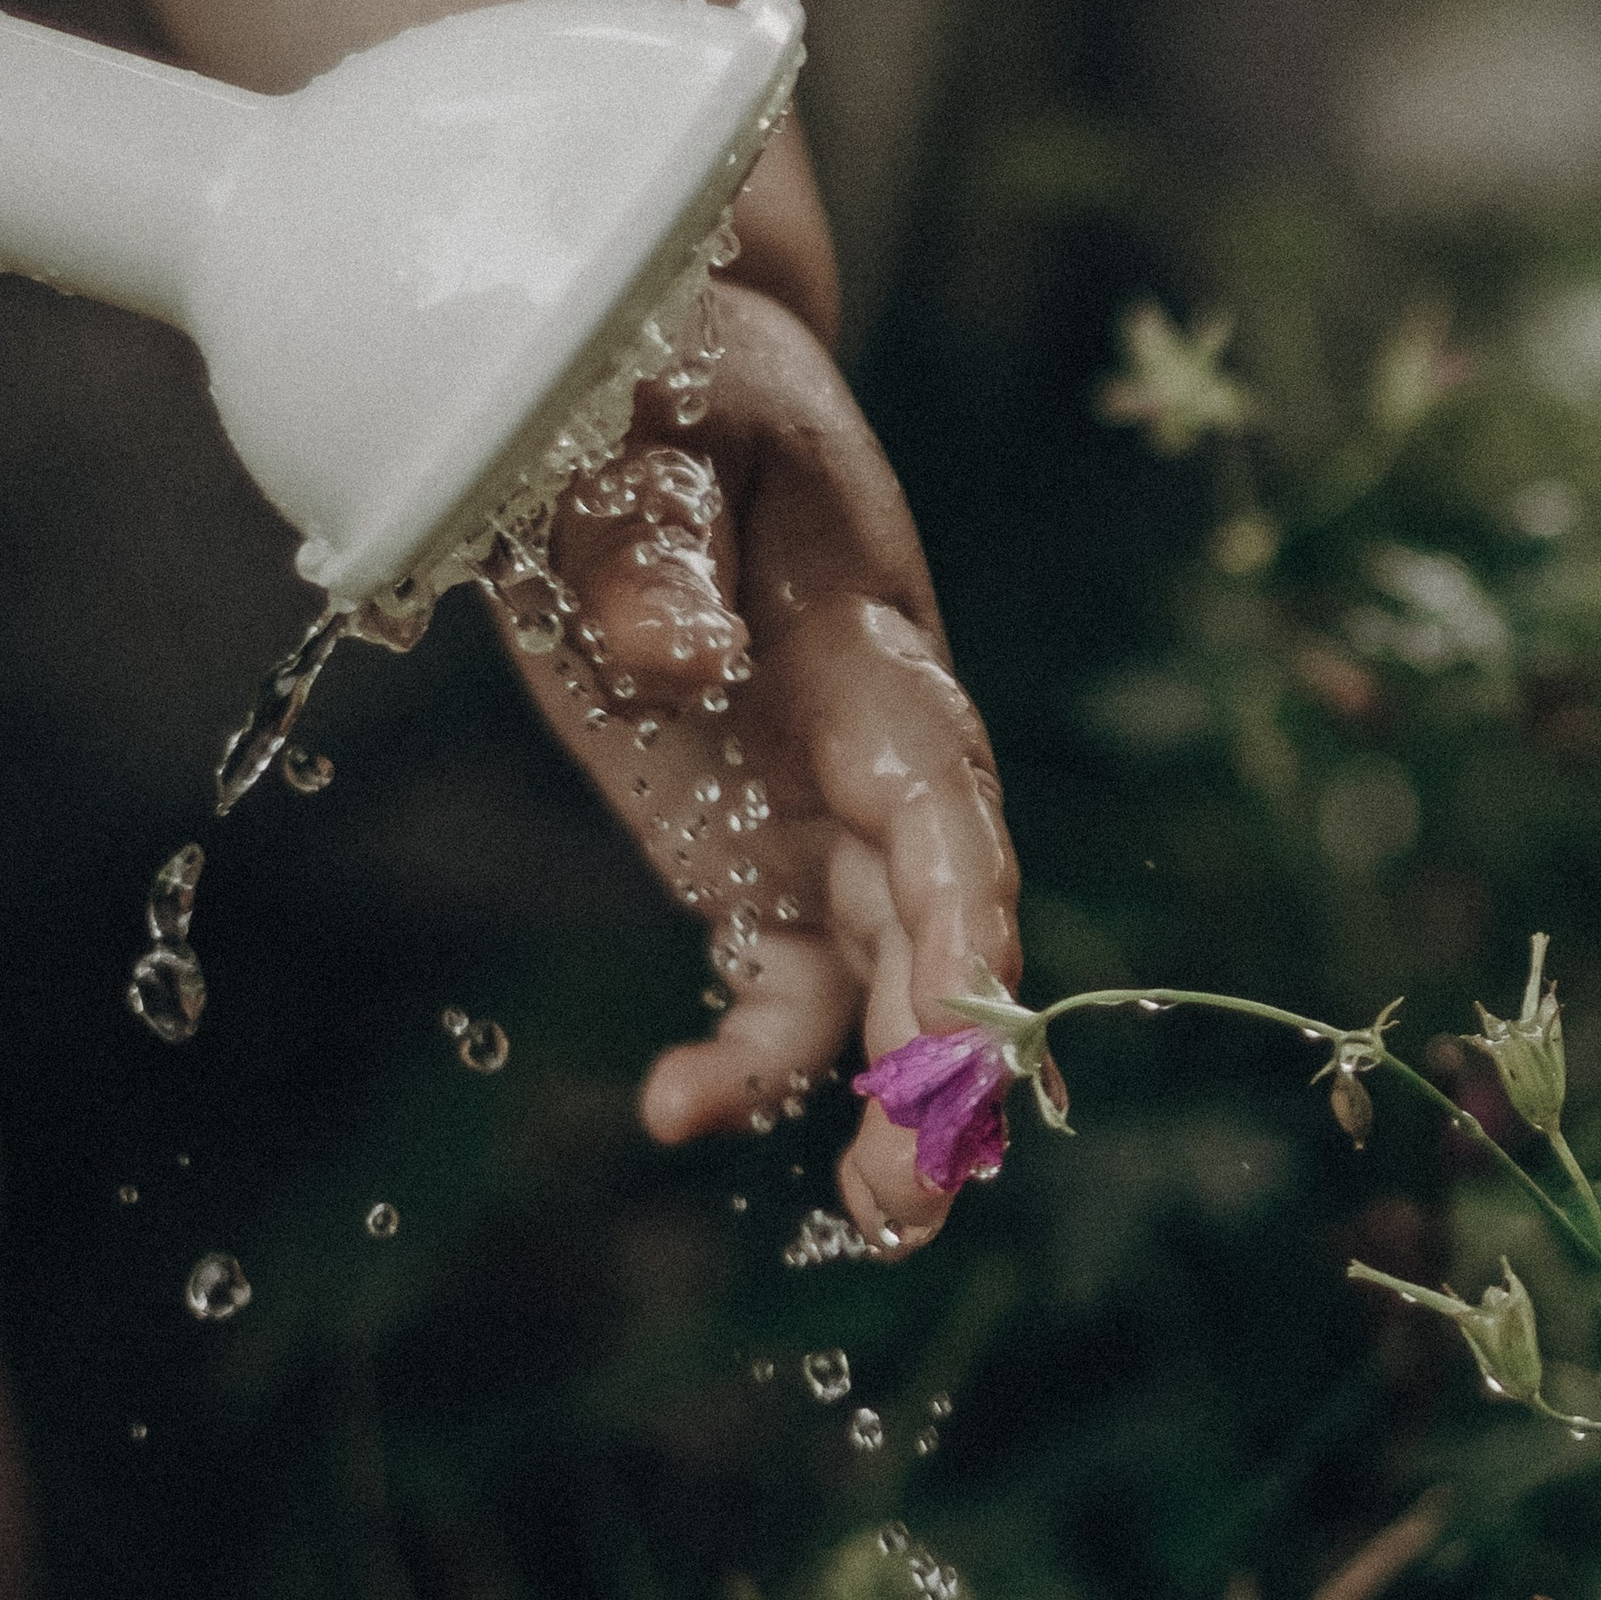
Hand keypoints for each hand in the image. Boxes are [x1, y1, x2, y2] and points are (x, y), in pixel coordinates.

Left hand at [516, 285, 1019, 1248]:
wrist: (654, 383)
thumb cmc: (655, 380)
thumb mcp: (634, 426)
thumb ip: (643, 540)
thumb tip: (676, 665)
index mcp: (871, 640)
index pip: (943, 791)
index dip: (964, 909)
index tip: (966, 1019)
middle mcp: (874, 742)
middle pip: (945, 911)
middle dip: (950, 1048)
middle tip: (913, 1185)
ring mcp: (821, 811)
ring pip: (886, 973)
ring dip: (895, 1093)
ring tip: (879, 1219)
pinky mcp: (753, 856)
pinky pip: (779, 983)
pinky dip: (754, 1058)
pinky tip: (682, 1113)